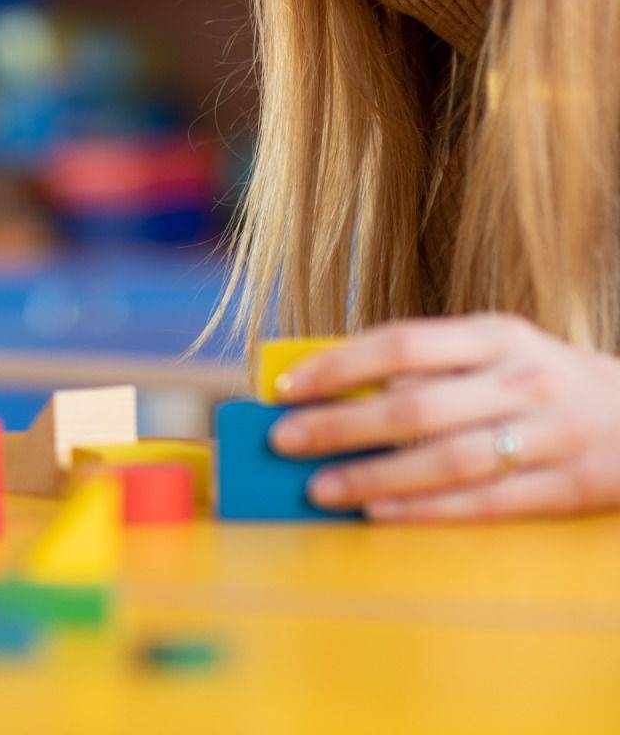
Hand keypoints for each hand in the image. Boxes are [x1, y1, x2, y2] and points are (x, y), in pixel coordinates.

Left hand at [268, 314, 619, 520]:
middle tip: (283, 442)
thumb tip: (334, 387)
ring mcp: (548, 435)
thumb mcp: (500, 352)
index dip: (336, 366)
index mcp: (497, 336)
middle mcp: (522, 381)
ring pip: (445, 460)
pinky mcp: (568, 487)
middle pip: (414, 406)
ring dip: (372, 476)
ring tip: (318, 488)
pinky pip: (484, 502)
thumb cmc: (546, 382)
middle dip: (338, 426)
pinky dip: (424, 510)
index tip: (285, 388)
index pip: (401, 344)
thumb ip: (430, 365)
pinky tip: (376, 514)